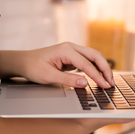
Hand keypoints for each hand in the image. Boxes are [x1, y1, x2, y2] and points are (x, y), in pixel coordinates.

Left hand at [0, 42, 114, 88]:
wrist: (23, 62)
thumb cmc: (33, 67)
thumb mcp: (49, 76)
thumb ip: (68, 80)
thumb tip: (85, 83)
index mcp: (66, 50)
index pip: (87, 63)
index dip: (97, 75)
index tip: (105, 85)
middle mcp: (71, 47)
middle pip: (95, 55)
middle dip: (105, 69)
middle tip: (111, 83)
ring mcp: (72, 51)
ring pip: (93, 57)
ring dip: (102, 68)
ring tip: (108, 81)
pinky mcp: (72, 56)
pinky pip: (88, 61)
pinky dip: (95, 68)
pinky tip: (99, 77)